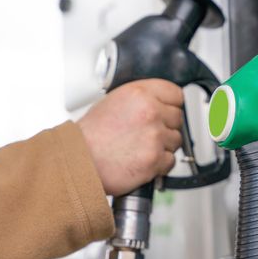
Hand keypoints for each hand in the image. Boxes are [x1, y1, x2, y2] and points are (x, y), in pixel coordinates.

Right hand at [77, 79, 183, 195]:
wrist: (79, 161)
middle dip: (167, 127)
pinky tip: (142, 161)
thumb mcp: (113, 102)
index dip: (171, 105)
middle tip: (149, 134)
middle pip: (178, 118)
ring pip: (176, 140)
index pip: (175, 93)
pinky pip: (171, 161)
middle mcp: (150, 112)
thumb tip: (159, 103)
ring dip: (163, 146)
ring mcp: (154, 136)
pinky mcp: (155, 159)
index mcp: (140, 94)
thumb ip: (140, 99)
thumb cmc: (90, 136)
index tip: (168, 111)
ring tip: (141, 148)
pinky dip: (160, 165)